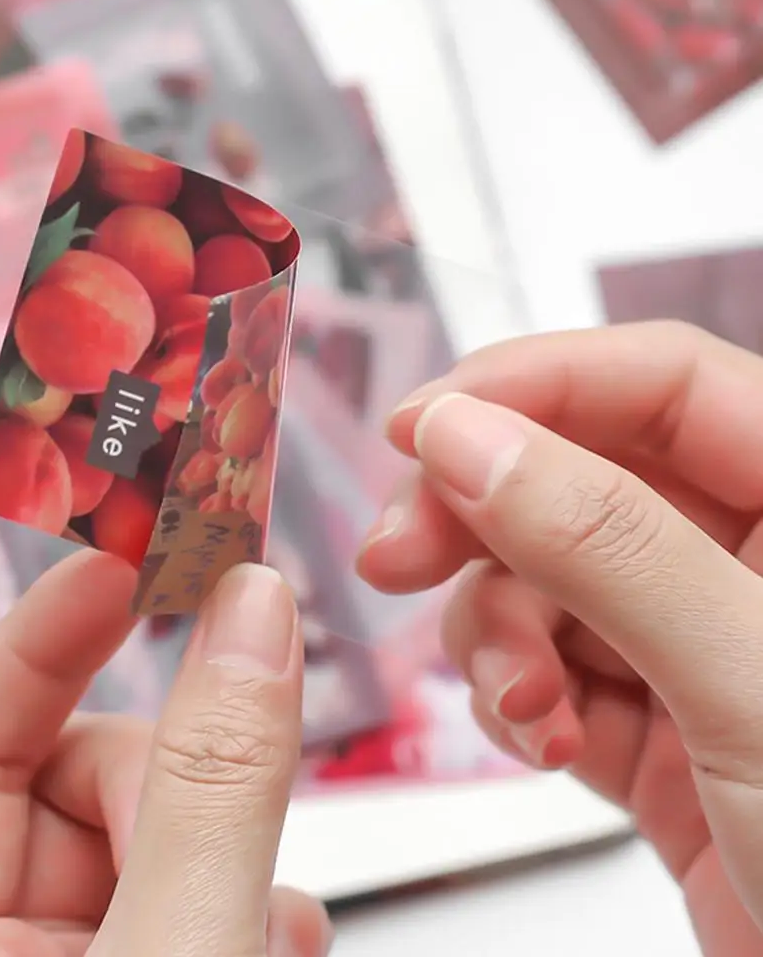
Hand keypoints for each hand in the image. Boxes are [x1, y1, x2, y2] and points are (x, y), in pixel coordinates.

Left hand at [0, 553, 330, 956]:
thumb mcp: (177, 949)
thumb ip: (212, 789)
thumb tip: (250, 608)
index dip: (42, 639)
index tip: (124, 563)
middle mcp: (11, 945)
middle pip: (88, 775)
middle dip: (175, 786)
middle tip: (236, 844)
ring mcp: (100, 950)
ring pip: (170, 818)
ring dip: (236, 850)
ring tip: (265, 933)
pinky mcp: (175, 955)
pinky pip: (217, 875)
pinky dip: (261, 894)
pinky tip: (280, 939)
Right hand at [357, 322, 762, 955]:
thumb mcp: (752, 687)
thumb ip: (608, 546)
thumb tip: (471, 439)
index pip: (660, 384)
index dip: (532, 384)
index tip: (420, 422)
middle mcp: (752, 564)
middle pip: (576, 476)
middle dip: (479, 516)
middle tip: (398, 552)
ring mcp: (698, 644)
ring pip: (543, 579)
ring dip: (500, 634)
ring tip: (517, 702)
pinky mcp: (655, 723)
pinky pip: (548, 668)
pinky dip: (518, 698)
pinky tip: (540, 741)